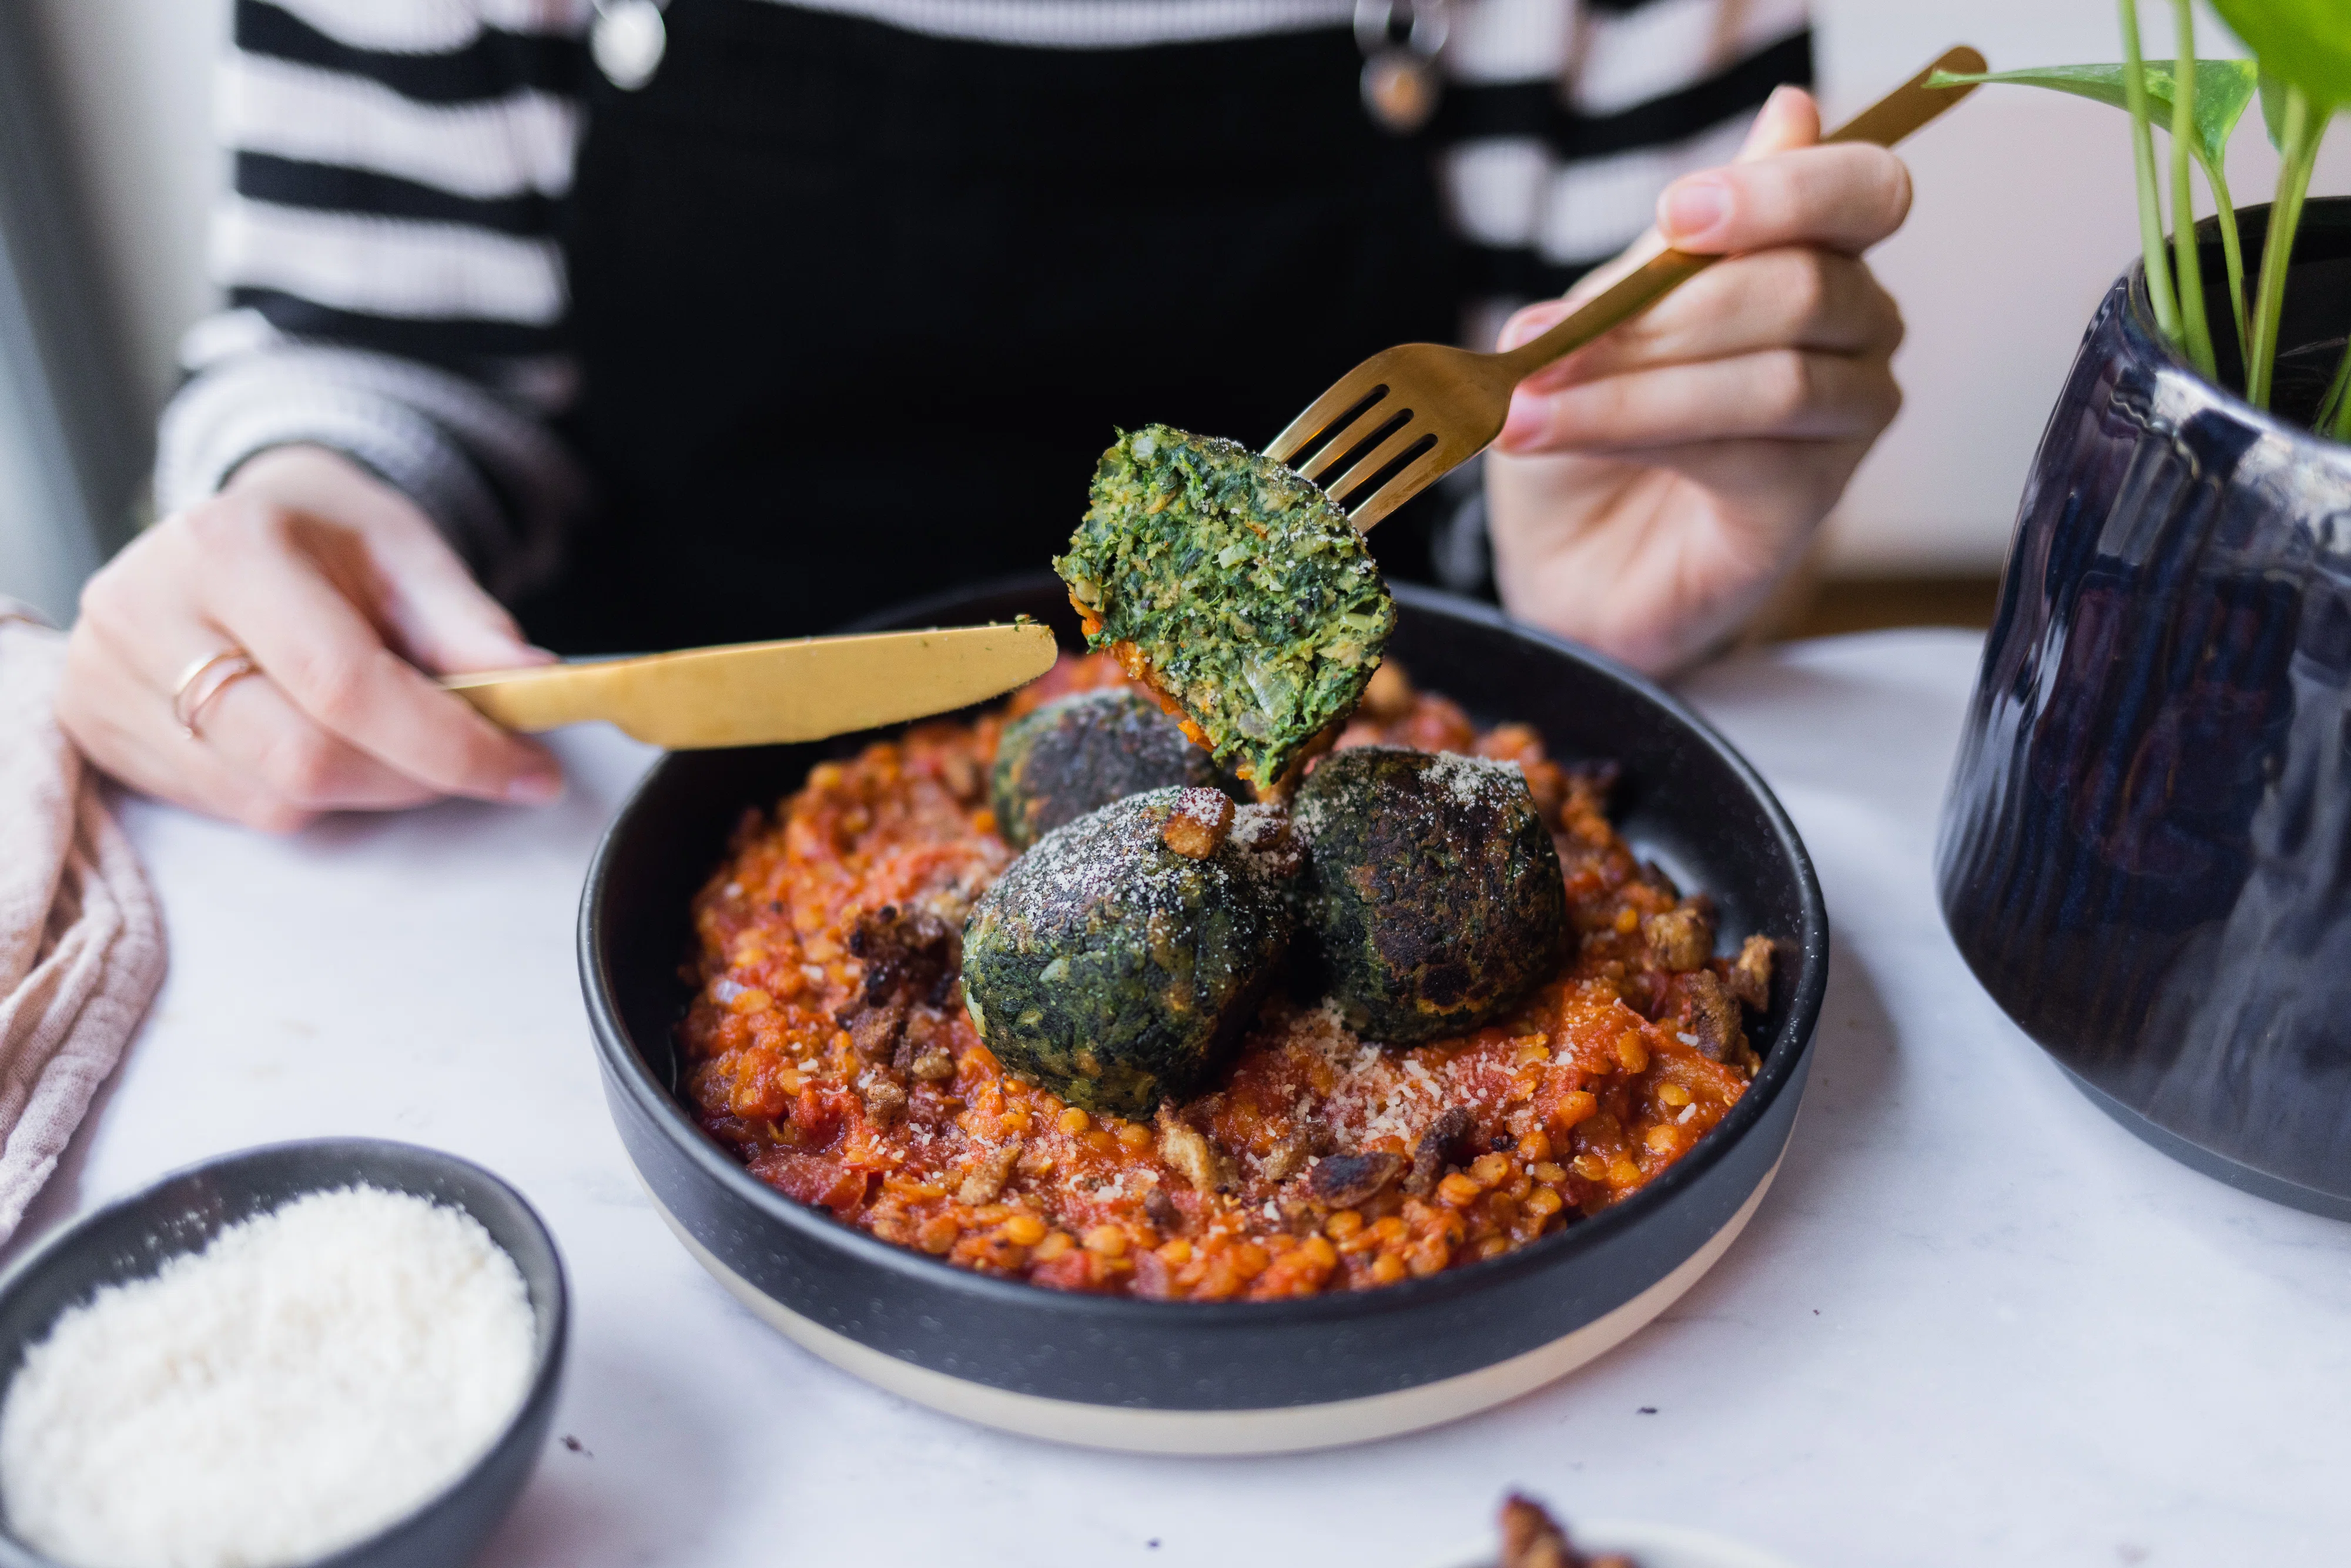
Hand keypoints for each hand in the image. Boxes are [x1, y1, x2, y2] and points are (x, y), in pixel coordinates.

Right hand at [57, 445, 563, 831]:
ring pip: (268, 799)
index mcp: (225, 547)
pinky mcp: (94, 726)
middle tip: (476, 765)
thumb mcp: (407, 553)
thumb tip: (536, 689)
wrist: (233, 525)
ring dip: (363, 793)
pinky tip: (324, 742)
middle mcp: (145, 610)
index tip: (530, 773)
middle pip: (302, 759)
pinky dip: (301, 795)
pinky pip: (227, 807)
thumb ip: (470, 627)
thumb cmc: (325, 537)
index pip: (345, 685)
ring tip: (397, 742)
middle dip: (411, 780)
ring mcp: (105, 675)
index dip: (450, 746)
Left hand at [1483, 86, 1910, 673]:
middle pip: (1804, 286)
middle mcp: (1856, 328)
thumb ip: (1674, 242)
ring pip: (1772, 379)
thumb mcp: (1601, 314)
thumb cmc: (1588, 416)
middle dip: (1662, 313)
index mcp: (1818, 252)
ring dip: (1630, 389)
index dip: (1781, 191)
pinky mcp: (1813, 500)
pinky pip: (1744, 453)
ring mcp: (1846, 419)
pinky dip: (1633, 435)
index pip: (1859, 192)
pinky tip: (1553, 434)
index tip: (1675, 214)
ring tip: (1525, 406)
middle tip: (1549, 339)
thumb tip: (1789, 110)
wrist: (1560, 551)